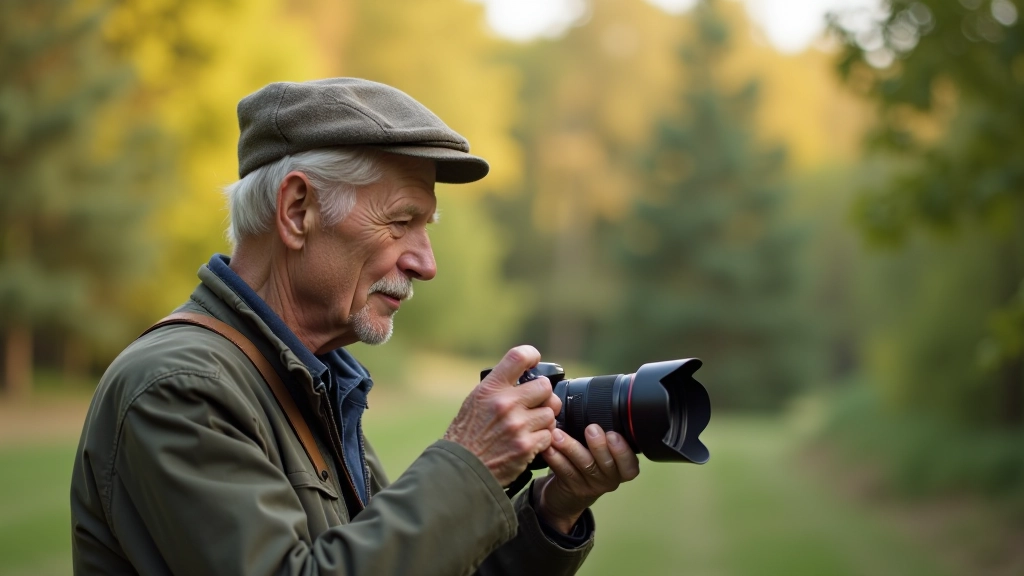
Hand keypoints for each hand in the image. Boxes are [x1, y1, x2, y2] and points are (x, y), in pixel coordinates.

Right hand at [444, 345, 562, 485]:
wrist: (462, 469)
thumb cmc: (467, 436)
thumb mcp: (475, 402)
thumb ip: (498, 388)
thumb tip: (523, 377)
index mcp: (491, 389)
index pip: (518, 357)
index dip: (532, 355)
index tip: (534, 362)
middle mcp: (505, 403)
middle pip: (545, 386)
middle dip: (543, 396)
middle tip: (536, 404)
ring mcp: (518, 425)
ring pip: (550, 413)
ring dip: (544, 420)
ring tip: (530, 426)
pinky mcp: (526, 446)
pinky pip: (549, 435)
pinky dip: (543, 439)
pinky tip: (529, 441)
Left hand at [535, 424, 640, 533]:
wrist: (569, 492)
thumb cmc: (590, 460)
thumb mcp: (603, 449)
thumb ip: (605, 434)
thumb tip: (598, 405)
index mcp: (621, 467)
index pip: (629, 464)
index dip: (623, 451)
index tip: (613, 435)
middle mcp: (610, 478)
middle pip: (607, 464)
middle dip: (598, 446)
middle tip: (591, 429)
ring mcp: (591, 485)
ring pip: (584, 466)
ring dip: (571, 448)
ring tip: (558, 434)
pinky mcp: (572, 488)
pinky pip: (564, 472)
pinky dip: (555, 458)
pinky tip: (549, 447)